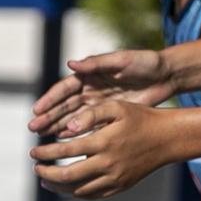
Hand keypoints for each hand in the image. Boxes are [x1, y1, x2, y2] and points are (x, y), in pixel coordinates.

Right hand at [28, 49, 174, 135]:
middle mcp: (90, 89)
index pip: (65, 88)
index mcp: (90, 74)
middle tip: (33, 128)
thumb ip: (97, 63)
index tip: (37, 109)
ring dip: (56, 125)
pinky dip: (74, 132)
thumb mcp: (122, 60)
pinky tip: (63, 141)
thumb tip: (71, 64)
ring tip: (42, 136)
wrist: (167, 75)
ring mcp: (98, 103)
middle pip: (64, 105)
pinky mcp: (108, 114)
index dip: (50, 99)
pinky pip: (87, 125)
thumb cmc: (145, 63)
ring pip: (72, 116)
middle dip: (48, 116)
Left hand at [30, 97, 170, 198]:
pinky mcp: (121, 186)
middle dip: (46, 173)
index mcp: (104, 142)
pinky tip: (66, 186)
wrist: (168, 138)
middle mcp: (108, 164)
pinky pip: (93, 195)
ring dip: (58, 186)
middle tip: (35, 168)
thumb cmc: (140, 118)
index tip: (33, 152)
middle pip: (68, 176)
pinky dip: (75, 193)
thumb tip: (66, 127)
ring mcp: (115, 178)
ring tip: (45, 179)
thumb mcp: (116, 107)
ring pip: (79, 190)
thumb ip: (90, 114)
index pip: (65, 151)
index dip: (46, 153)